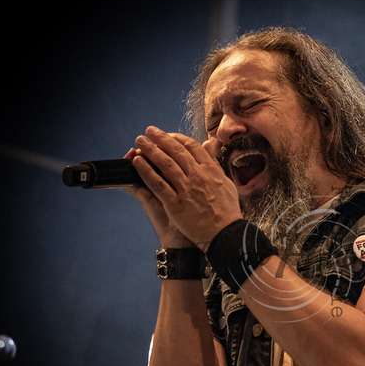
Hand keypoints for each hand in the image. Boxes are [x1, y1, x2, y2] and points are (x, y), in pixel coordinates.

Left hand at [131, 126, 241, 250]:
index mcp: (211, 170)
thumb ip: (215, 163)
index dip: (176, 138)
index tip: (167, 135)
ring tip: (140, 141)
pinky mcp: (175, 203)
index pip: (191, 146)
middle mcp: (198, 176)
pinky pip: (157, 184)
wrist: (224, 234)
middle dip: (160, 138)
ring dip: (150, 150)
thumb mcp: (226, 183)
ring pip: (165, 163)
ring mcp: (186, 189)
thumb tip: (210, 144)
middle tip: (148, 131)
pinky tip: (137, 162)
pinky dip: (146, 171)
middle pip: (176, 150)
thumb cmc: (227, 212)